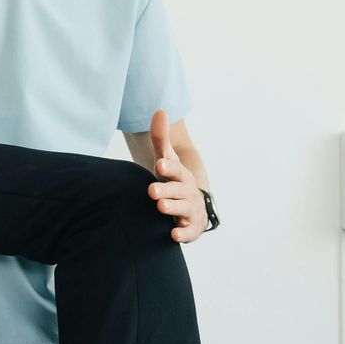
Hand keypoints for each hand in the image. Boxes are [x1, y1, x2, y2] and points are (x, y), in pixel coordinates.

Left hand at [142, 110, 207, 242]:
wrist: (193, 209)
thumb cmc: (174, 182)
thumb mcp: (166, 162)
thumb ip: (160, 140)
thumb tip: (160, 110)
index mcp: (181, 175)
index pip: (175, 169)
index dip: (168, 167)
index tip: (159, 163)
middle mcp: (188, 192)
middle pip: (178, 190)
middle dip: (167, 189)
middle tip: (151, 190)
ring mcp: (190, 210)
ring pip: (183, 209)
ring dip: (172, 207)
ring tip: (160, 207)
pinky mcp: (190, 229)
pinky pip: (188, 232)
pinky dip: (183, 233)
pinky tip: (173, 234)